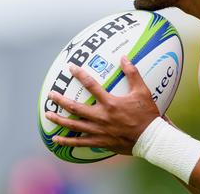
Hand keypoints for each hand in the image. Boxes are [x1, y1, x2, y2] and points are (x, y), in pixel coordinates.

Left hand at [45, 55, 160, 154]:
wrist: (151, 139)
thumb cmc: (147, 115)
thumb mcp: (142, 91)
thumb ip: (132, 73)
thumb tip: (124, 57)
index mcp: (110, 103)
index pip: (91, 85)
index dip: (80, 74)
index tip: (70, 68)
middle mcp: (101, 117)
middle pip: (75, 107)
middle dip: (61, 100)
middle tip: (51, 94)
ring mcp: (99, 131)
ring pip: (74, 125)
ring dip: (59, 119)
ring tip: (48, 114)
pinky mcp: (100, 142)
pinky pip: (79, 142)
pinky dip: (67, 141)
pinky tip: (56, 139)